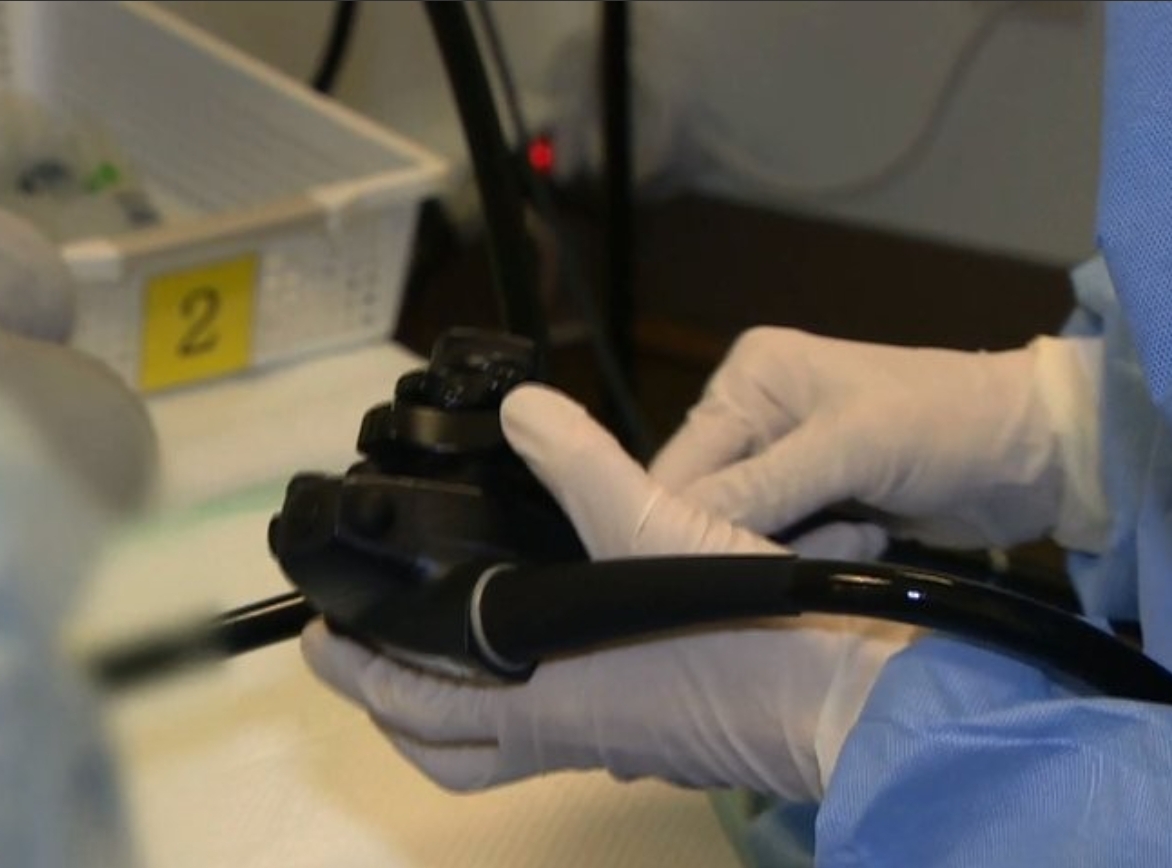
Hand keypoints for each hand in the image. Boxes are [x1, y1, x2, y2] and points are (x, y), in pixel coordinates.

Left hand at [301, 385, 915, 800]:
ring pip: (507, 750)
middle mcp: (572, 738)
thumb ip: (582, 465)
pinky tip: (560, 644)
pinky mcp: (666, 739)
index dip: (354, 670)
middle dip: (395, 712)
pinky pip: (571, 730)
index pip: (412, 703)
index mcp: (545, 702)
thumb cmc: (754, 640)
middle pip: (448, 754)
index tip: (317, 640)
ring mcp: (619, 747)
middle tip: (367, 663)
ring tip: (450, 652)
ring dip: (464, 710)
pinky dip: (537, 697)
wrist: (853, 702)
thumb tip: (526, 411)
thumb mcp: (656, 528)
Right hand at [650, 327, 1103, 550]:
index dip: (681, 523)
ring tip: (853, 539)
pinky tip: (865, 544)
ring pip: (742, 535)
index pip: (678, 465)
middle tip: (799, 556)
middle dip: (741, 540)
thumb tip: (675, 531)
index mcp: (749, 379)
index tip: (706, 573)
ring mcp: (788, 463)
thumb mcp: (851, 449)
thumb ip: (762, 488)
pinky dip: (815, 560)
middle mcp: (756, 416)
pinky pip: (784, 549)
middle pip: (704, 504)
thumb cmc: (948, 425)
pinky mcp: (821, 504)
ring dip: (787, 553)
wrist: (1039, 454)